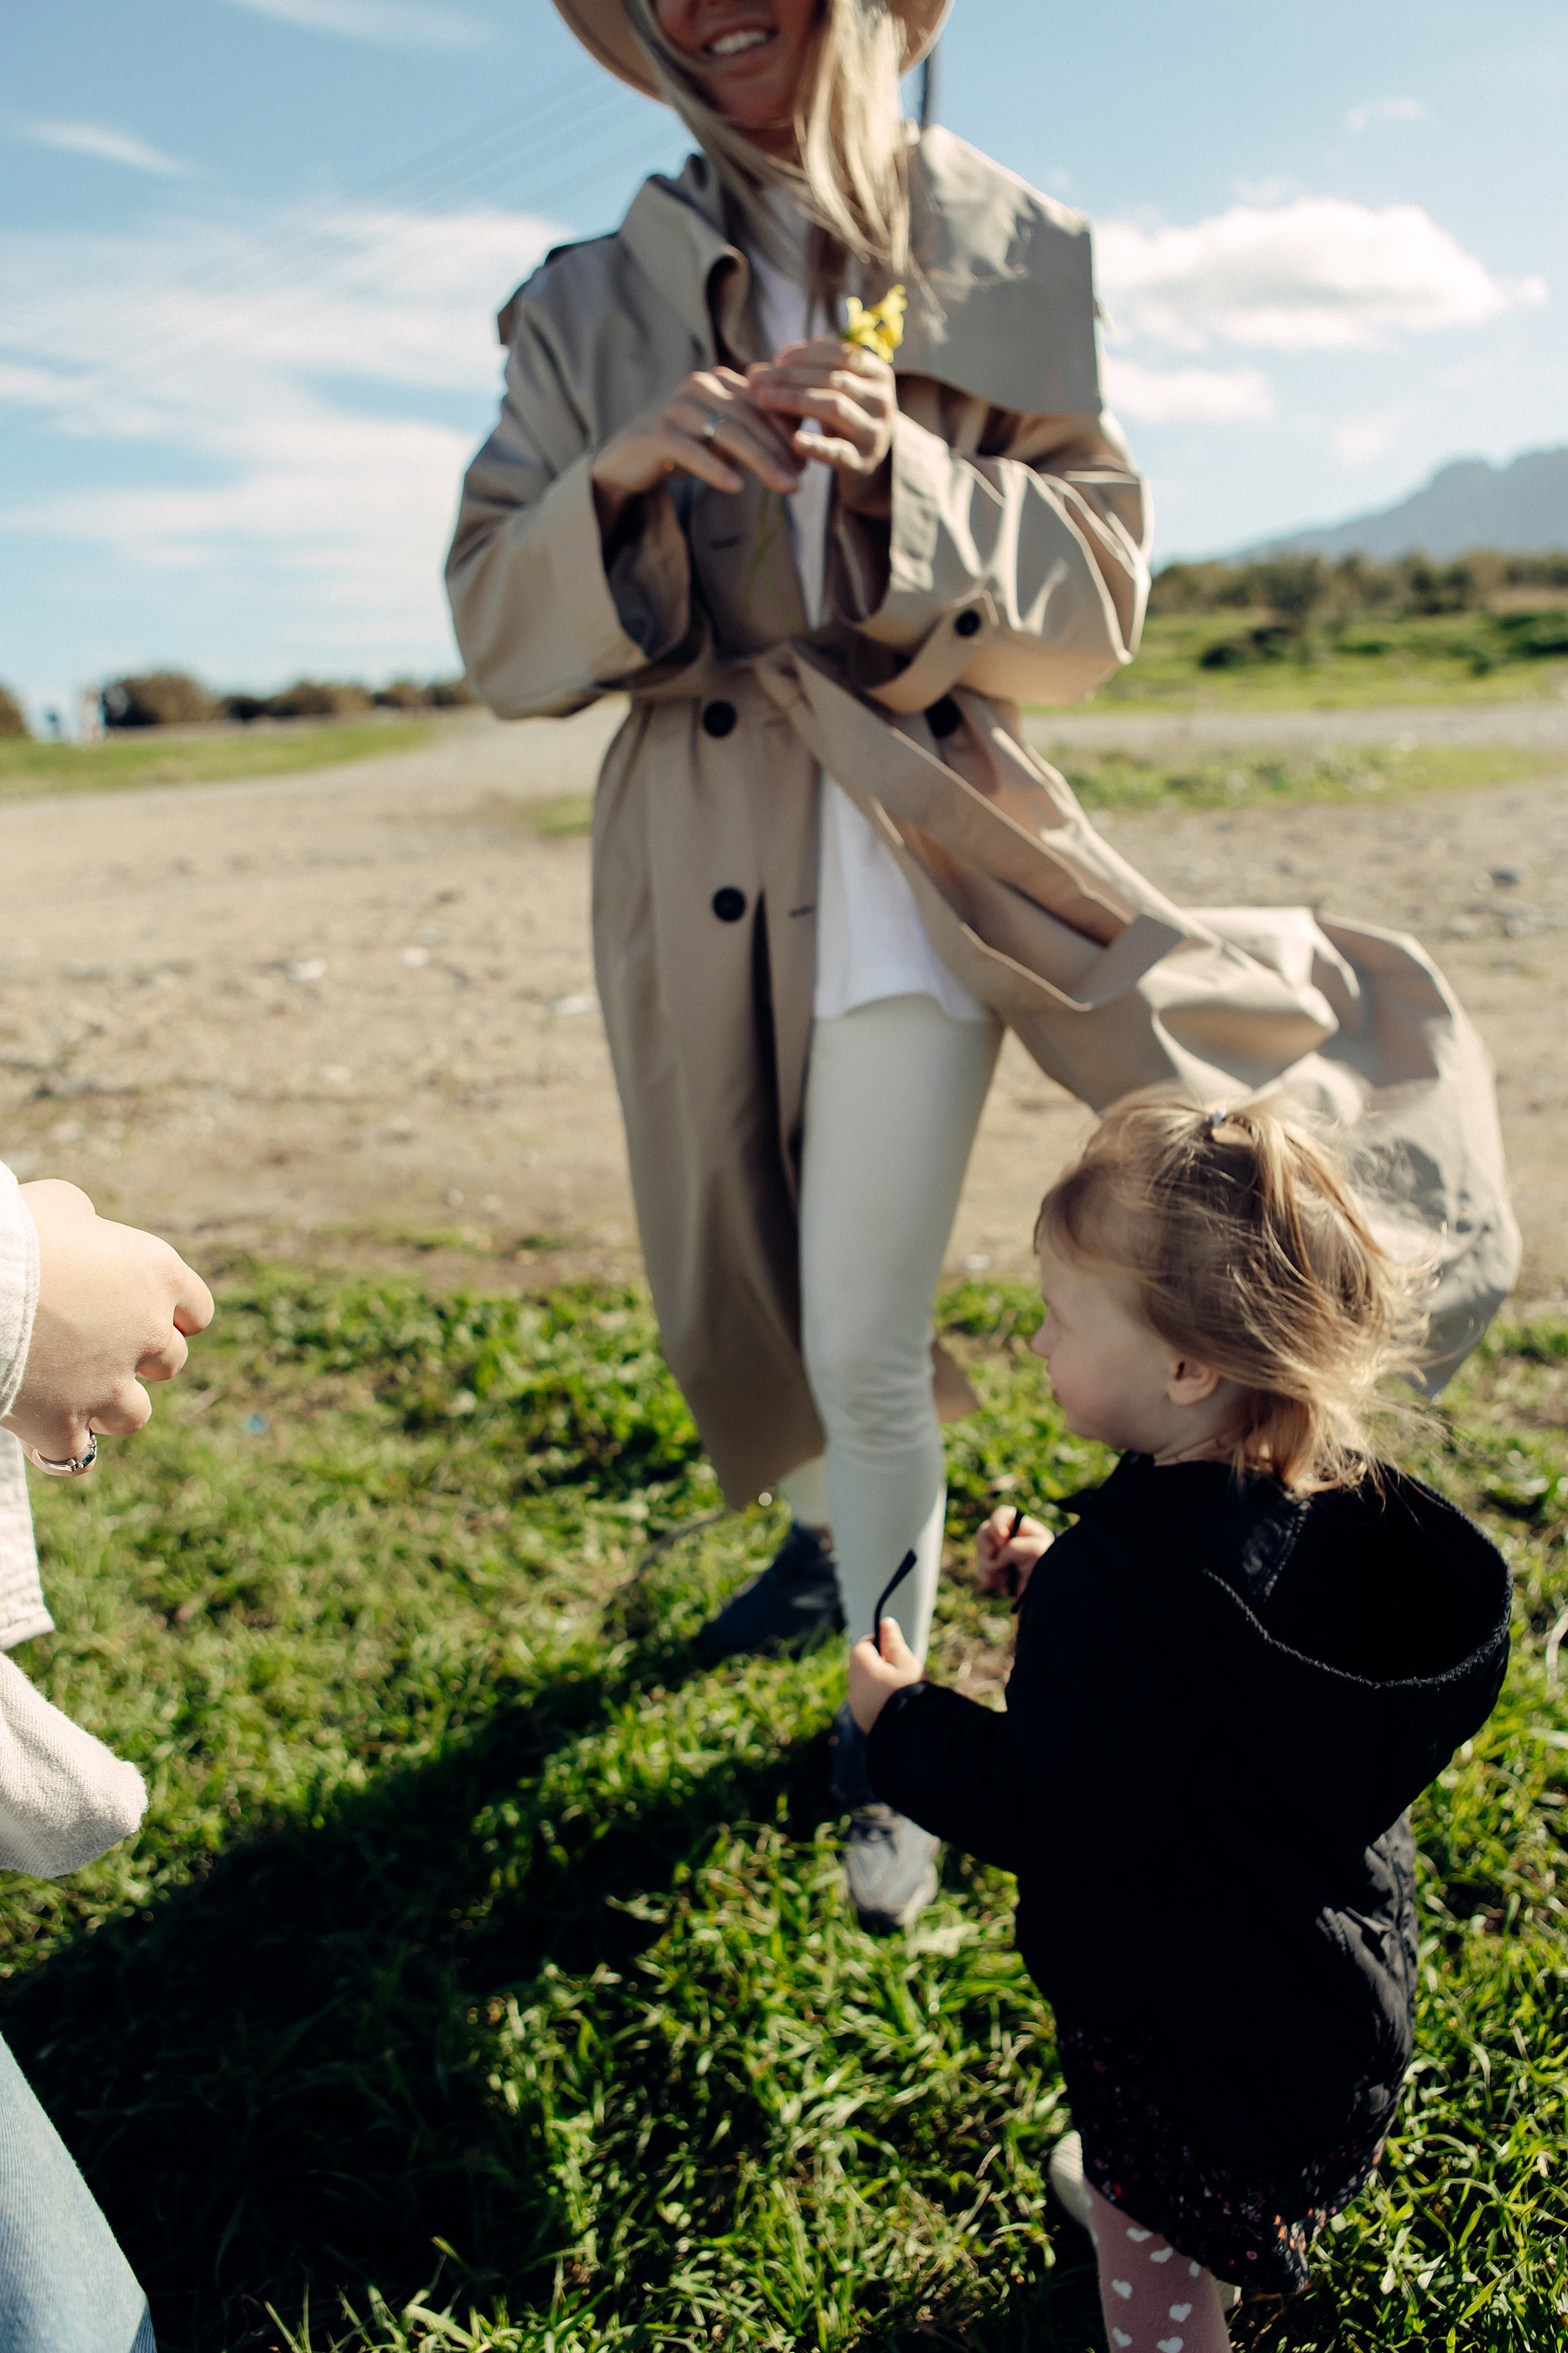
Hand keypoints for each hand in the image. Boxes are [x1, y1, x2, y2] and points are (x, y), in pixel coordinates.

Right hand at [2, 1181, 213, 1466]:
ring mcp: (108, 1386)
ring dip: (110, 1406)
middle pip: (170, 1362)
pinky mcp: (62, 1424)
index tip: (146, 1314)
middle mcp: (147, 1334)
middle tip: (98, 1345)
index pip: (196, 1310)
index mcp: (158, 1275)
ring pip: (134, 1415)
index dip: (172, 1315)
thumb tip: (86, 1234)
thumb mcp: (61, 1205)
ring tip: (74, 1390)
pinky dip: (58, 1443)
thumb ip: (90, 1228)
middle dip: (140, 1357)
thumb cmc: (14, 1230)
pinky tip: (39, 1429)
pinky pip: (74, 1453)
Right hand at [591, 365, 803, 537]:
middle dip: (780, 450)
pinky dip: (715, 469)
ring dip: (761, 462)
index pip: (763, 403)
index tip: (807, 460)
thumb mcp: (721, 438)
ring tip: (784, 487)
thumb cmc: (683, 448)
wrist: (627, 459)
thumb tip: (801, 449)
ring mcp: (677, 408)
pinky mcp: (658, 433)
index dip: (788, 431)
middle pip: (750, 418)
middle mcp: (699, 387)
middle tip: (802, 478)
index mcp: (718, 382)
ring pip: (728, 434)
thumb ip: (754, 435)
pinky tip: (736, 487)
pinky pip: (693, 451)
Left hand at [747, 337, 896, 513]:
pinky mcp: (862, 462)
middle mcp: (882, 400)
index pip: (838, 354)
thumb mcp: (835, 391)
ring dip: (792, 400)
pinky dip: (816, 446)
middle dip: (789, 376)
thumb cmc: (844, 418)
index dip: (804, 354)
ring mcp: (874, 432)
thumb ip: (807, 373)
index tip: (775, 360)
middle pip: (831, 378)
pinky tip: (794, 441)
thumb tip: (763, 367)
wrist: (868, 462)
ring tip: (761, 399)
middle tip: (754, 379)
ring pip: (833, 407)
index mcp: (878, 374)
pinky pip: (838, 451)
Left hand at [848, 1614, 923, 1733]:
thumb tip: (885, 1622)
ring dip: (876, 1682)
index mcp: (860, 1665)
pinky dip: (875, 1698)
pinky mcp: (859, 1717)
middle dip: (878, 1664)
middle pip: (862, 1664)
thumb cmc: (909, 1691)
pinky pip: (865, 1700)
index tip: (895, 1654)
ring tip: (897, 1691)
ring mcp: (854, 1702)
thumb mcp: (905, 1662)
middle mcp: (852, 1682)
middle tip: (899, 1673)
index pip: (864, 1645)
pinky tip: (893, 1705)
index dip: (880, 1645)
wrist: (909, 1731)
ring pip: (863, 1683)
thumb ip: (893, 1642)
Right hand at [975, 1506, 1052, 1597]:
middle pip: (983, 1533)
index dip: (996, 1524)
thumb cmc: (1046, 1564)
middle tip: (993, 1557)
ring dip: (991, 1567)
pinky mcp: (995, 1572)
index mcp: (1020, 1526)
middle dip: (987, 1547)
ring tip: (1007, 1575)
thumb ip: (1014, 1548)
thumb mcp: (1036, 1550)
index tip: (1002, 1539)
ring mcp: (998, 1554)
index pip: (1002, 1514)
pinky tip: (1004, 1582)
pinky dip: (992, 1579)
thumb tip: (996, 1559)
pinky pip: (982, 1573)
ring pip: (981, 1555)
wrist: (1048, 1591)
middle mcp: (1007, 1538)